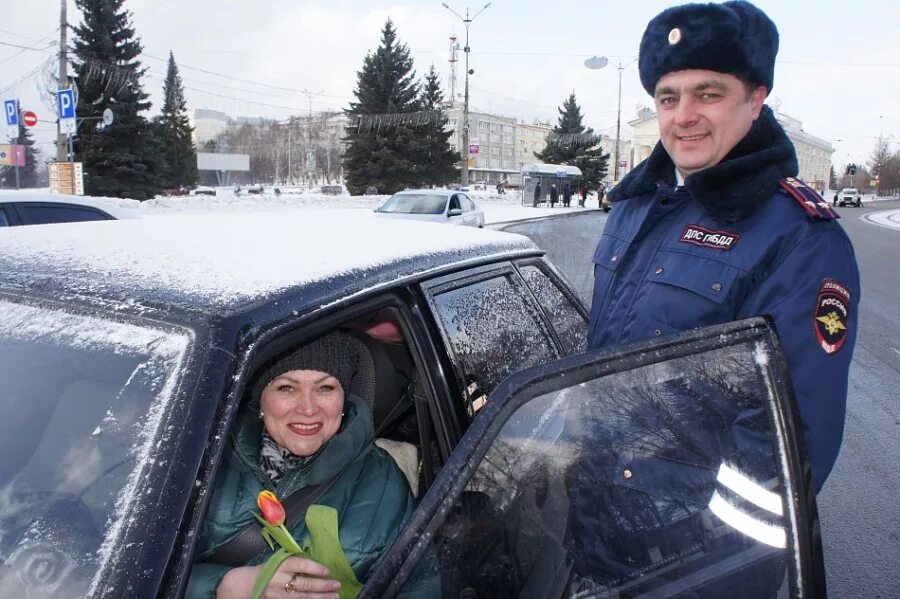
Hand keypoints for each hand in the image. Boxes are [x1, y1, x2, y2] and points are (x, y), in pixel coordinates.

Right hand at [216, 557, 341, 598]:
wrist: (245, 585)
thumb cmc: (268, 570)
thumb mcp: (279, 561)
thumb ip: (295, 563)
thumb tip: (318, 566)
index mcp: (280, 565)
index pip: (301, 565)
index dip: (315, 568)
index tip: (328, 571)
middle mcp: (280, 580)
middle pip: (304, 584)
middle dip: (323, 586)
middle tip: (337, 585)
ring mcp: (278, 594)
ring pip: (303, 597)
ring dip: (320, 597)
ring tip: (335, 596)